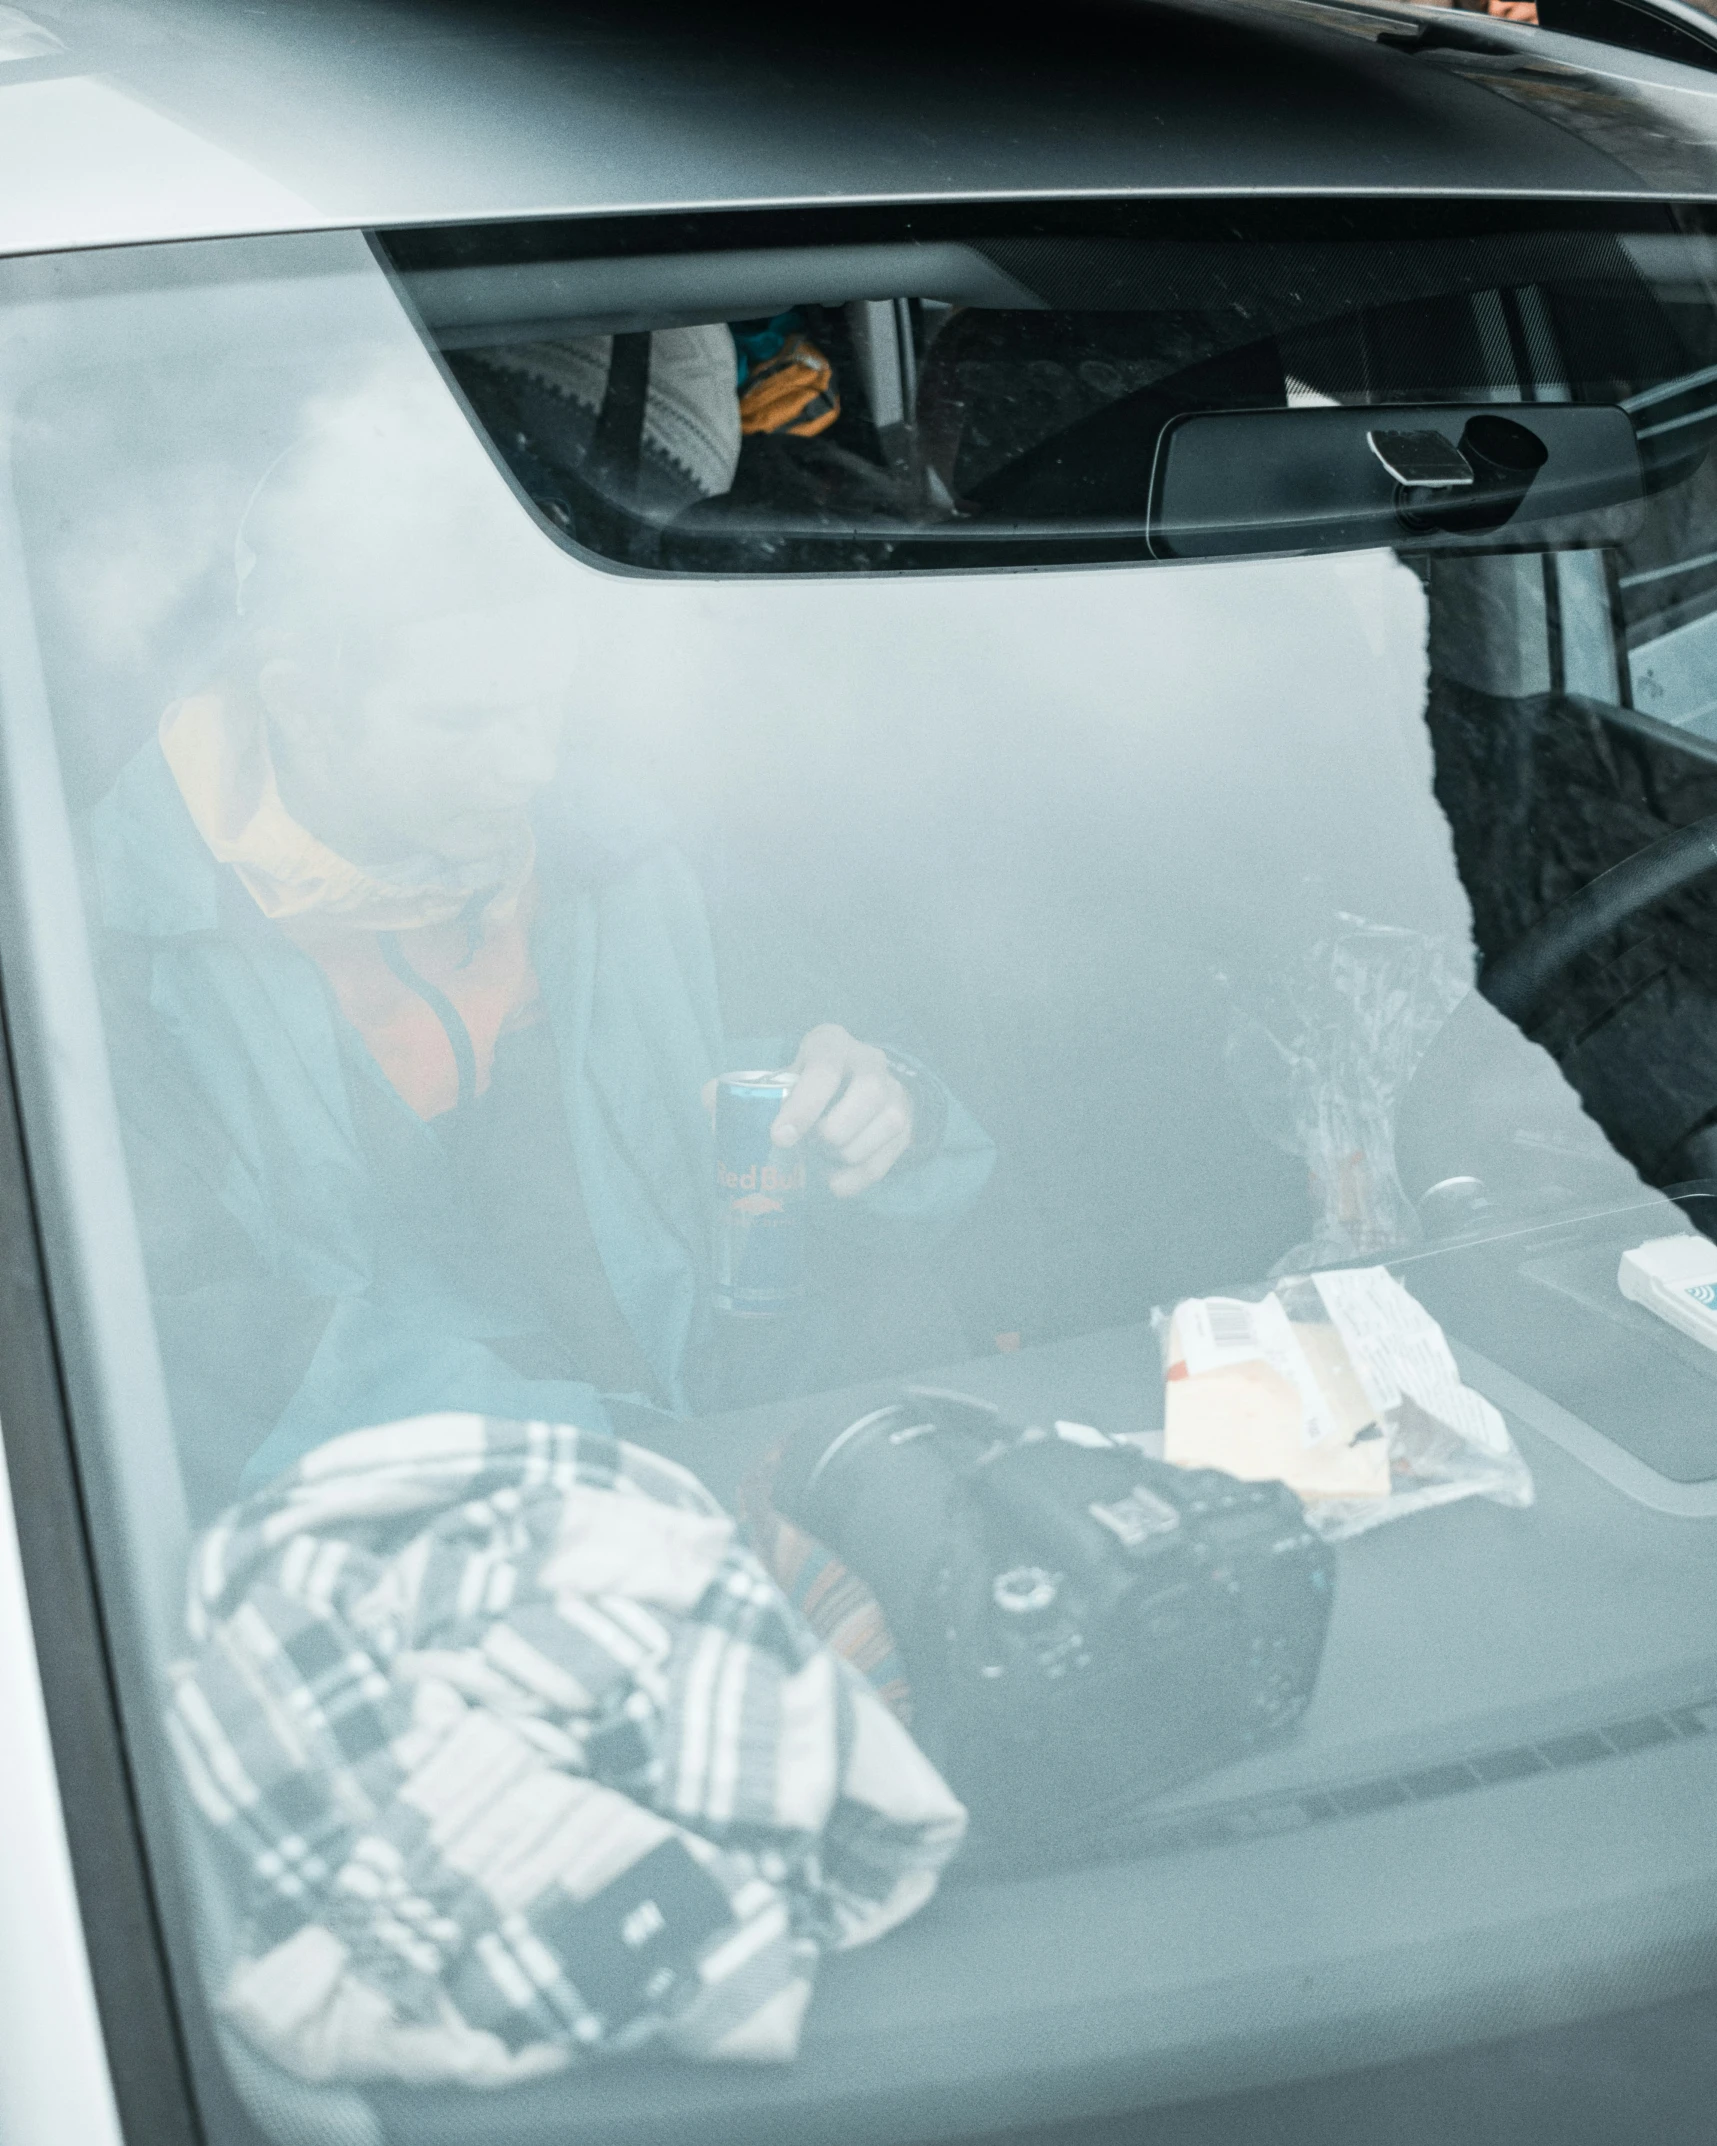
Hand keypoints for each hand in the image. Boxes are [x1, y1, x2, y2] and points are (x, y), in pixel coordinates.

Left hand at [770, 1024, 913, 1195]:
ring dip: (847, 1153)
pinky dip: (858, 1178)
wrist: (854, 1078)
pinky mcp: (906, 1122)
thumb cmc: (809, 1080)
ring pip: (887, 1125)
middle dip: (834, 1130)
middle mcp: (871, 1061)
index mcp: (833, 1044)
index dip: (803, 1107)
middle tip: (812, 1143)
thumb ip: (777, 1097)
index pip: (825, 1071)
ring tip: (825, 1154)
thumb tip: (757, 1130)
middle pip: (870, 1093)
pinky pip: (888, 1157)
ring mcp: (895, 1090)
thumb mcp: (791, 1076)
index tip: (780, 1138)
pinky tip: (836, 1181)